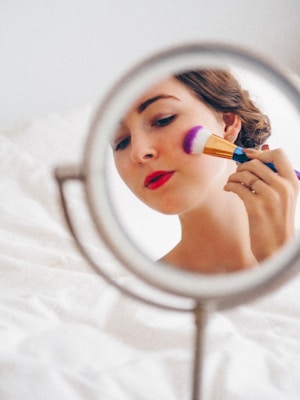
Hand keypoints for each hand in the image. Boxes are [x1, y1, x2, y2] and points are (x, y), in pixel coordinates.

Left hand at [224, 147, 298, 261]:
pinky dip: (229, 185)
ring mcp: (270, 197)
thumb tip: (259, 153)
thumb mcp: (284, 198)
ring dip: (234, 176)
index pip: (279, 154)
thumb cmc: (277, 222)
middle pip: (256, 163)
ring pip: (245, 174)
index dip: (260, 153)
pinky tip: (228, 189)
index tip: (248, 156)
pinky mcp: (256, 208)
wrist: (277, 248)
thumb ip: (275, 178)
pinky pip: (237, 187)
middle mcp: (283, 188)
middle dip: (242, 166)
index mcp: (292, 183)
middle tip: (237, 174)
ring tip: (231, 182)